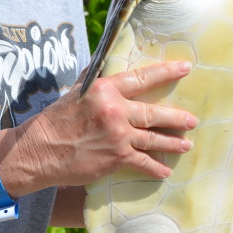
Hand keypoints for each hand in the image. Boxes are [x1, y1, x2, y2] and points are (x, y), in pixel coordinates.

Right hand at [4, 61, 197, 190]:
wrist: (40, 150)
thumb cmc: (55, 120)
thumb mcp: (74, 93)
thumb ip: (92, 80)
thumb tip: (102, 62)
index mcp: (105, 90)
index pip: (142, 78)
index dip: (166, 72)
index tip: (185, 68)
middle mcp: (115, 110)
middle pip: (154, 112)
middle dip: (176, 117)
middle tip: (192, 120)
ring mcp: (118, 135)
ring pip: (153, 138)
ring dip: (172, 142)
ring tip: (186, 144)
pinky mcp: (116, 158)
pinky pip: (143, 162)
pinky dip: (156, 167)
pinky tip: (165, 170)